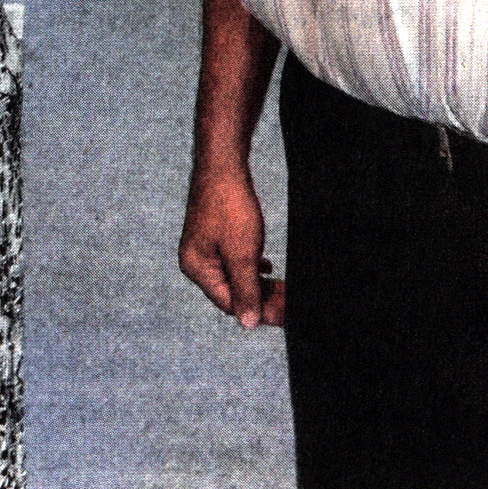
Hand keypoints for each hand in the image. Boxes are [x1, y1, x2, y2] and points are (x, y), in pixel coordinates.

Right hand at [180, 170, 285, 329]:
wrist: (224, 165)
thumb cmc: (229, 205)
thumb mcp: (242, 253)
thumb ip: (246, 289)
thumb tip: (247, 323)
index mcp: (197, 268)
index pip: (230, 304)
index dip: (260, 311)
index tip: (287, 313)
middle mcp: (197, 262)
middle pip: (232, 293)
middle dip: (262, 299)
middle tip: (290, 300)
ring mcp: (205, 248)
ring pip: (236, 277)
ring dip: (260, 285)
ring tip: (284, 288)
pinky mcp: (215, 236)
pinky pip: (235, 262)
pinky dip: (253, 269)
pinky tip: (267, 267)